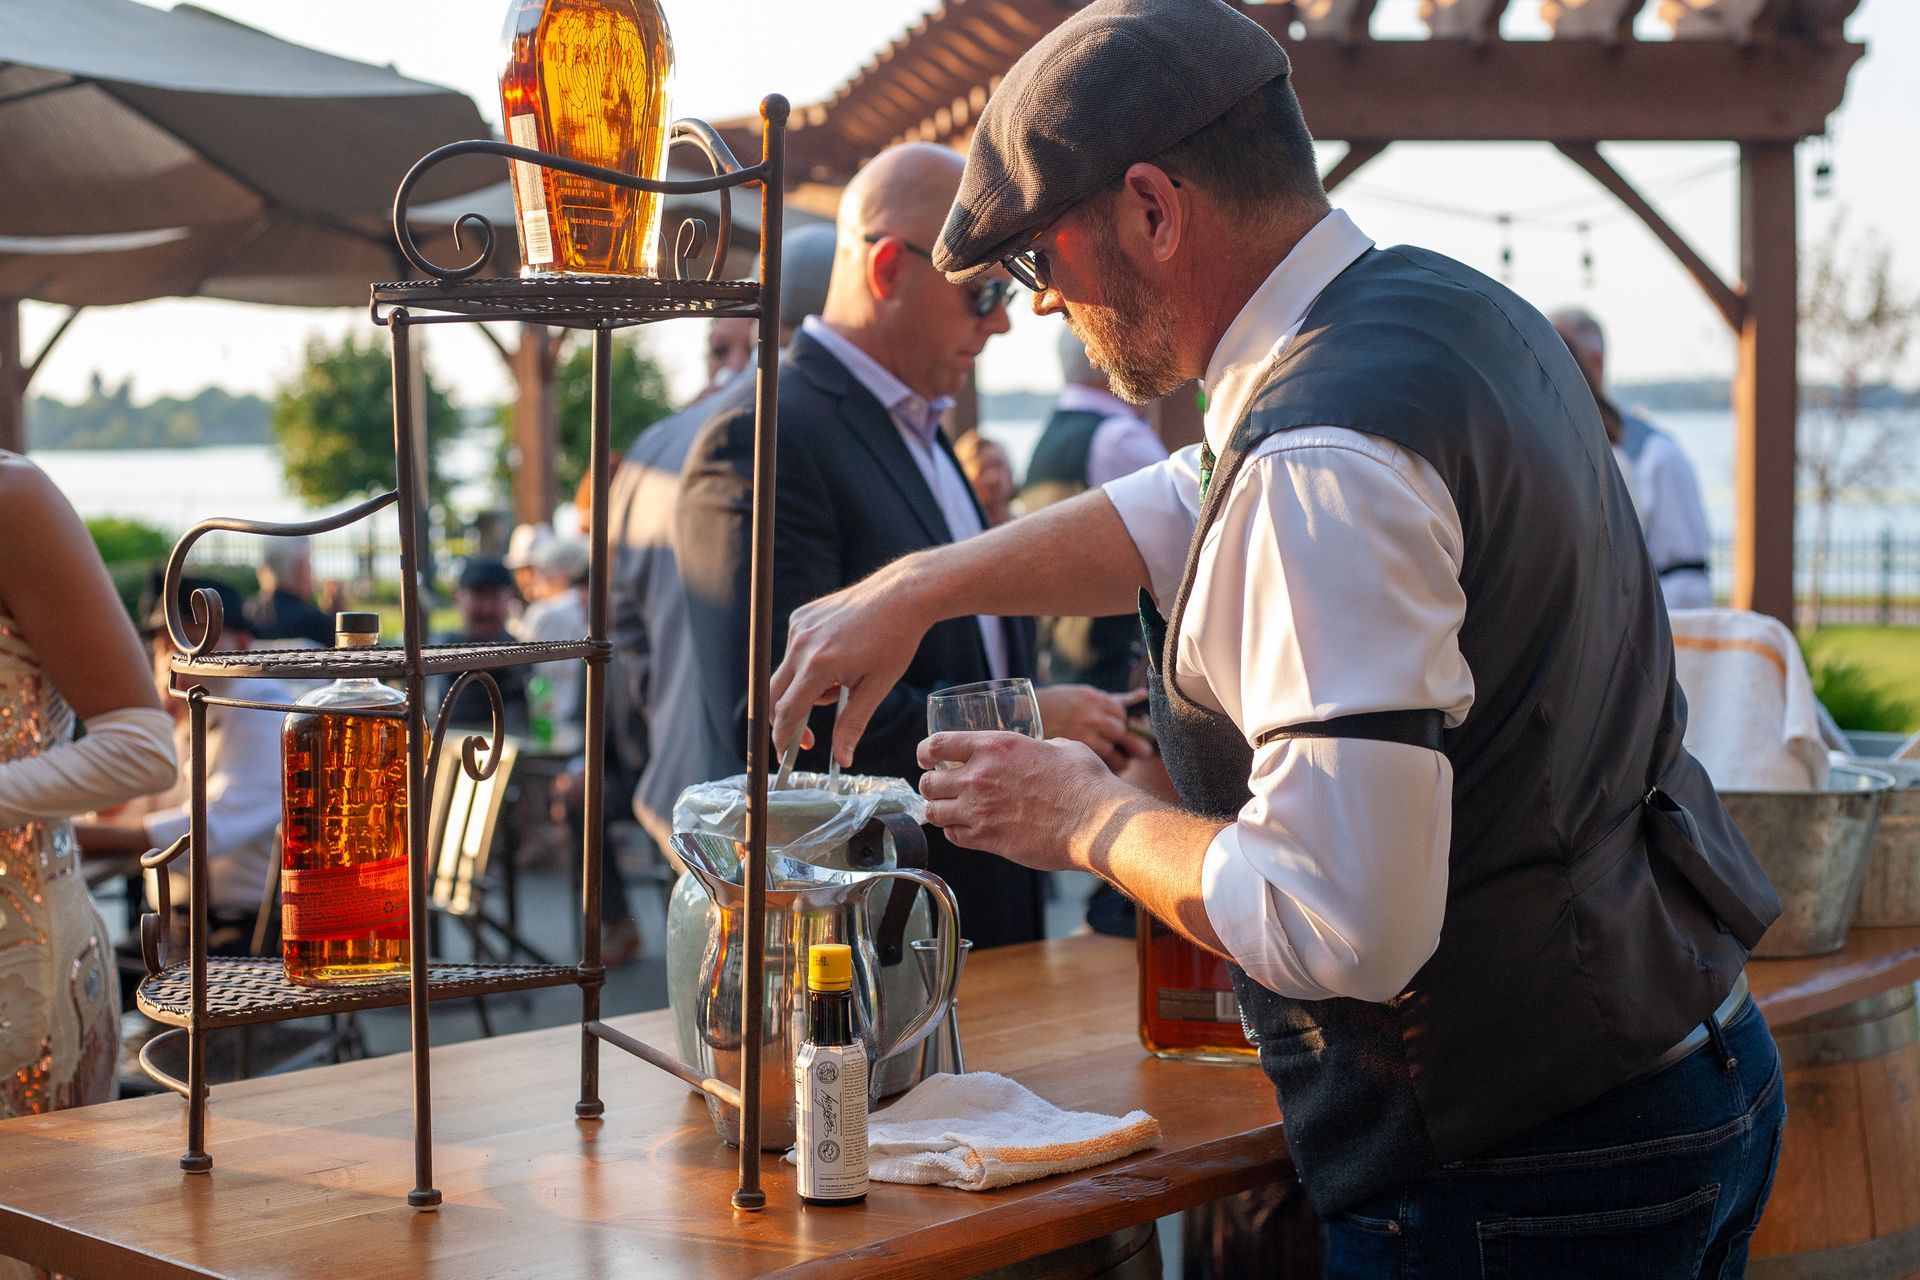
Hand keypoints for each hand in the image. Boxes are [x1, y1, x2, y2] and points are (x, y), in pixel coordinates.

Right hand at [772, 559, 931, 765]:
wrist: (902, 595)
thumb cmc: (895, 640)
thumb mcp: (876, 687)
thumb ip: (852, 724)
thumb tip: (842, 759)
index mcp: (820, 665)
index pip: (787, 711)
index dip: (783, 736)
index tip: (784, 753)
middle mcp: (801, 644)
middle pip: (775, 694)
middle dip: (787, 718)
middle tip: (807, 738)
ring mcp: (798, 627)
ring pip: (788, 673)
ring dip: (807, 688)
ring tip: (843, 682)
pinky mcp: (801, 616)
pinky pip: (795, 651)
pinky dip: (810, 664)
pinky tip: (839, 656)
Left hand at [916, 731, 1129, 870]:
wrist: (1095, 821)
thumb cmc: (1084, 782)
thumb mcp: (1060, 747)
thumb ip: (1040, 746)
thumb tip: (1042, 749)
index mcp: (995, 747)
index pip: (938, 744)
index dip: (926, 752)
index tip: (926, 758)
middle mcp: (979, 776)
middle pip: (929, 782)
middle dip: (931, 785)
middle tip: (940, 788)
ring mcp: (980, 810)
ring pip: (934, 812)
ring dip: (938, 810)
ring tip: (948, 811)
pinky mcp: (987, 839)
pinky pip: (954, 836)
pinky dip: (954, 833)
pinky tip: (965, 829)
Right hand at [1033, 685, 1153, 772]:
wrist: (1021, 718)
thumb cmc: (1054, 706)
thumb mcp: (1082, 695)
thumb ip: (1111, 699)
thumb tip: (1141, 694)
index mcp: (1095, 698)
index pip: (1122, 713)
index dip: (1124, 724)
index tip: (1121, 730)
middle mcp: (1094, 715)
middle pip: (1123, 733)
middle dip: (1129, 743)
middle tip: (1137, 751)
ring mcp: (1086, 735)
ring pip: (1116, 752)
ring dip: (1121, 758)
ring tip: (1120, 761)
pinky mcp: (1079, 752)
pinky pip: (1104, 764)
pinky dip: (1108, 767)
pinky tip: (1105, 767)